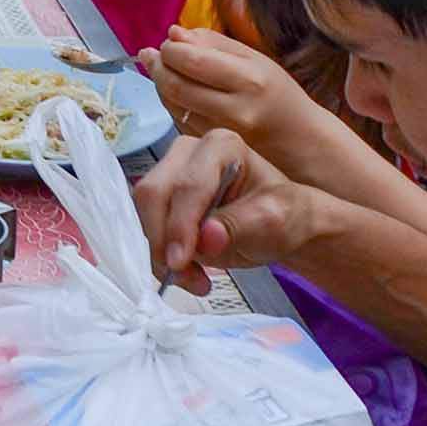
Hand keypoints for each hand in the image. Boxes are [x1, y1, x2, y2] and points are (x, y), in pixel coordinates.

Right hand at [128, 129, 316, 296]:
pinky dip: (160, 255)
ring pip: (142, 212)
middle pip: (153, 193)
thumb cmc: (284, 215)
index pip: (188, 185)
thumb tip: (205, 238)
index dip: (180, 225)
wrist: (280, 227)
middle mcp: (187, 153)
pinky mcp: (162, 200)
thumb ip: (239, 226)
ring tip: (193, 279)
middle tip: (182, 274)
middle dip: (162, 239)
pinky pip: (145, 227)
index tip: (180, 261)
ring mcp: (171, 174)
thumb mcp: (273, 222)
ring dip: (159, 251)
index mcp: (221, 146)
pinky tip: (188, 273)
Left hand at [141, 26, 322, 155]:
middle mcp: (235, 109)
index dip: (170, 50)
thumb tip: (174, 33)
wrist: (299, 139)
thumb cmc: (277, 93)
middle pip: (177, 86)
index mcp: (249, 80)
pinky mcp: (213, 145)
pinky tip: (175, 90)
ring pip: (173, 105)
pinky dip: (170, 102)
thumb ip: (213, 43)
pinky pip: (179, 120)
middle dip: (158, 67)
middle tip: (152, 55)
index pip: (193, 61)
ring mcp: (223, 132)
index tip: (168, 43)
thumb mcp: (254, 59)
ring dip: (159, 84)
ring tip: (161, 69)